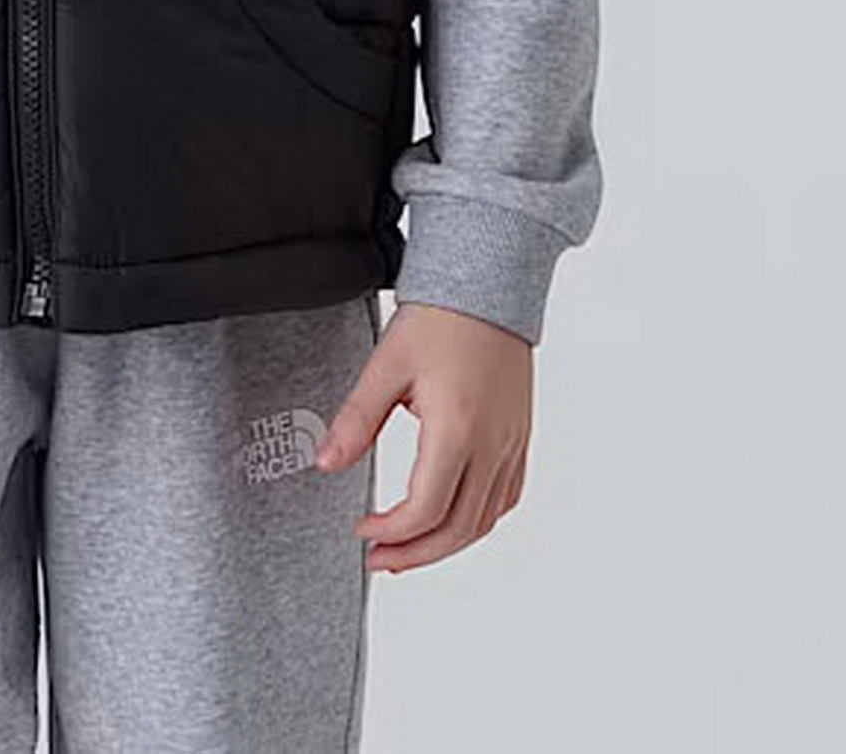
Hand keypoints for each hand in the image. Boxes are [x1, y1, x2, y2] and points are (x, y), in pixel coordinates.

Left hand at [313, 299, 531, 573]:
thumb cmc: (439, 318)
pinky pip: (505, 498)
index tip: (362, 530)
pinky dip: (476, 520)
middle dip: (415, 553)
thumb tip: (325, 464)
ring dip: (445, 544)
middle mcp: (492, 444)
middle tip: (379, 559)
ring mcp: (512, 443)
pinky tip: (449, 519)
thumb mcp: (387, 364)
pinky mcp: (521, 437)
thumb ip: (356, 419)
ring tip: (407, 548)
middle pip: (458, 529)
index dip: (391, 531)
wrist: (489, 284)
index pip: (426, 509)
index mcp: (457, 428)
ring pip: (485, 520)